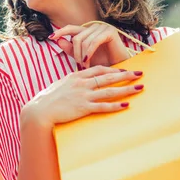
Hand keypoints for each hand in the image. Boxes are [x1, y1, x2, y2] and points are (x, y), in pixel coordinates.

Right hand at [22, 66, 143, 127]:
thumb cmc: (47, 99)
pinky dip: (116, 105)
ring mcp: (83, 95)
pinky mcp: (83, 108)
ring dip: (126, 89)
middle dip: (126, 75)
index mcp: (76, 76)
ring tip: (139, 87)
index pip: (98, 69)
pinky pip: (103, 106)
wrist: (40, 110)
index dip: (113, 69)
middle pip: (108, 77)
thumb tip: (79, 82)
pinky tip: (126, 105)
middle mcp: (82, 84)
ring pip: (109, 90)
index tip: (123, 69)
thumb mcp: (60, 85)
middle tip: (140, 73)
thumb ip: (72, 82)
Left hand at [50, 22, 131, 68]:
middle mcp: (95, 27)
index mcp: (87, 31)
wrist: (118, 71)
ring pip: (84, 40)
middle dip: (75, 53)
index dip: (60, 31)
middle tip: (79, 65)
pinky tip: (87, 61)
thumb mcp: (82, 57)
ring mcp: (103, 28)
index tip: (50, 38)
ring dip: (82, 55)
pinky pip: (94, 41)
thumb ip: (71, 49)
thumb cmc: (101, 64)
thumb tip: (58, 40)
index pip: (71, 28)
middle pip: (76, 37)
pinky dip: (89, 52)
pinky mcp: (110, 32)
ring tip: (85, 66)